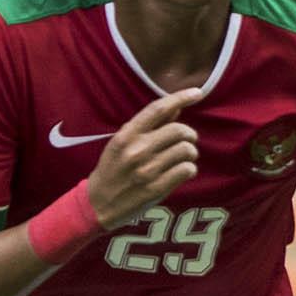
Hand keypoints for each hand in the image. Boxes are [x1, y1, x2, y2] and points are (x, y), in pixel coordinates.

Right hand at [85, 87, 203, 226]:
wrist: (98, 203)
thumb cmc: (113, 169)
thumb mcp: (122, 142)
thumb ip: (149, 125)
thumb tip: (175, 107)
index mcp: (126, 135)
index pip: (158, 109)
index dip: (180, 97)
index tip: (197, 92)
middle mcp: (137, 150)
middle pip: (179, 130)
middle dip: (189, 134)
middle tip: (187, 141)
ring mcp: (147, 170)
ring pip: (186, 150)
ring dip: (190, 153)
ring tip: (182, 158)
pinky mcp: (156, 189)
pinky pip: (186, 170)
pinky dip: (189, 169)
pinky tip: (181, 172)